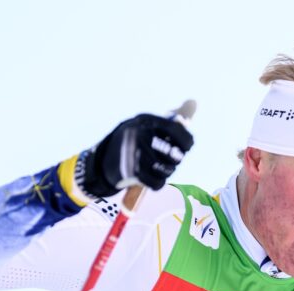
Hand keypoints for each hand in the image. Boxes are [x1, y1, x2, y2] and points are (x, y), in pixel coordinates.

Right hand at [76, 113, 193, 197]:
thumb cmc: (129, 143)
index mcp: (144, 121)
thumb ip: (166, 120)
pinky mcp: (133, 172)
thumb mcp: (142, 126)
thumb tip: (193, 103)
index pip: (175, 130)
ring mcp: (136, 153)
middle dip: (176, 160)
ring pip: (167, 169)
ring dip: (166, 172)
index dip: (186, 140)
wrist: (100, 163)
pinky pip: (158, 182)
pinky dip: (157, 183)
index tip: (188, 147)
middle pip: (174, 153)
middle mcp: (140, 135)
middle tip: (171, 161)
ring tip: (159, 169)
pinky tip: (153, 179)